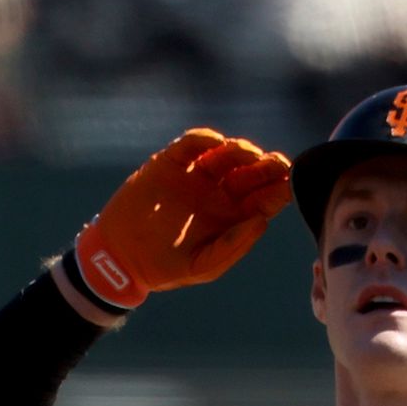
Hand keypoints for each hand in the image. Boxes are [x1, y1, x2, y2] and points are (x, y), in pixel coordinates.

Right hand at [68, 127, 291, 311]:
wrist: (119, 256)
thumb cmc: (164, 267)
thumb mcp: (203, 266)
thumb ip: (233, 246)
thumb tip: (262, 221)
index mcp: (232, 217)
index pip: (264, 199)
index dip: (278, 190)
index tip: (287, 184)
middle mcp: (218, 193)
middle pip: (251, 173)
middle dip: (267, 166)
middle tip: (278, 163)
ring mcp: (196, 176)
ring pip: (227, 155)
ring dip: (241, 150)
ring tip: (249, 154)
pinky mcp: (171, 162)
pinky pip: (192, 144)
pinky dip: (205, 139)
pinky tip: (216, 142)